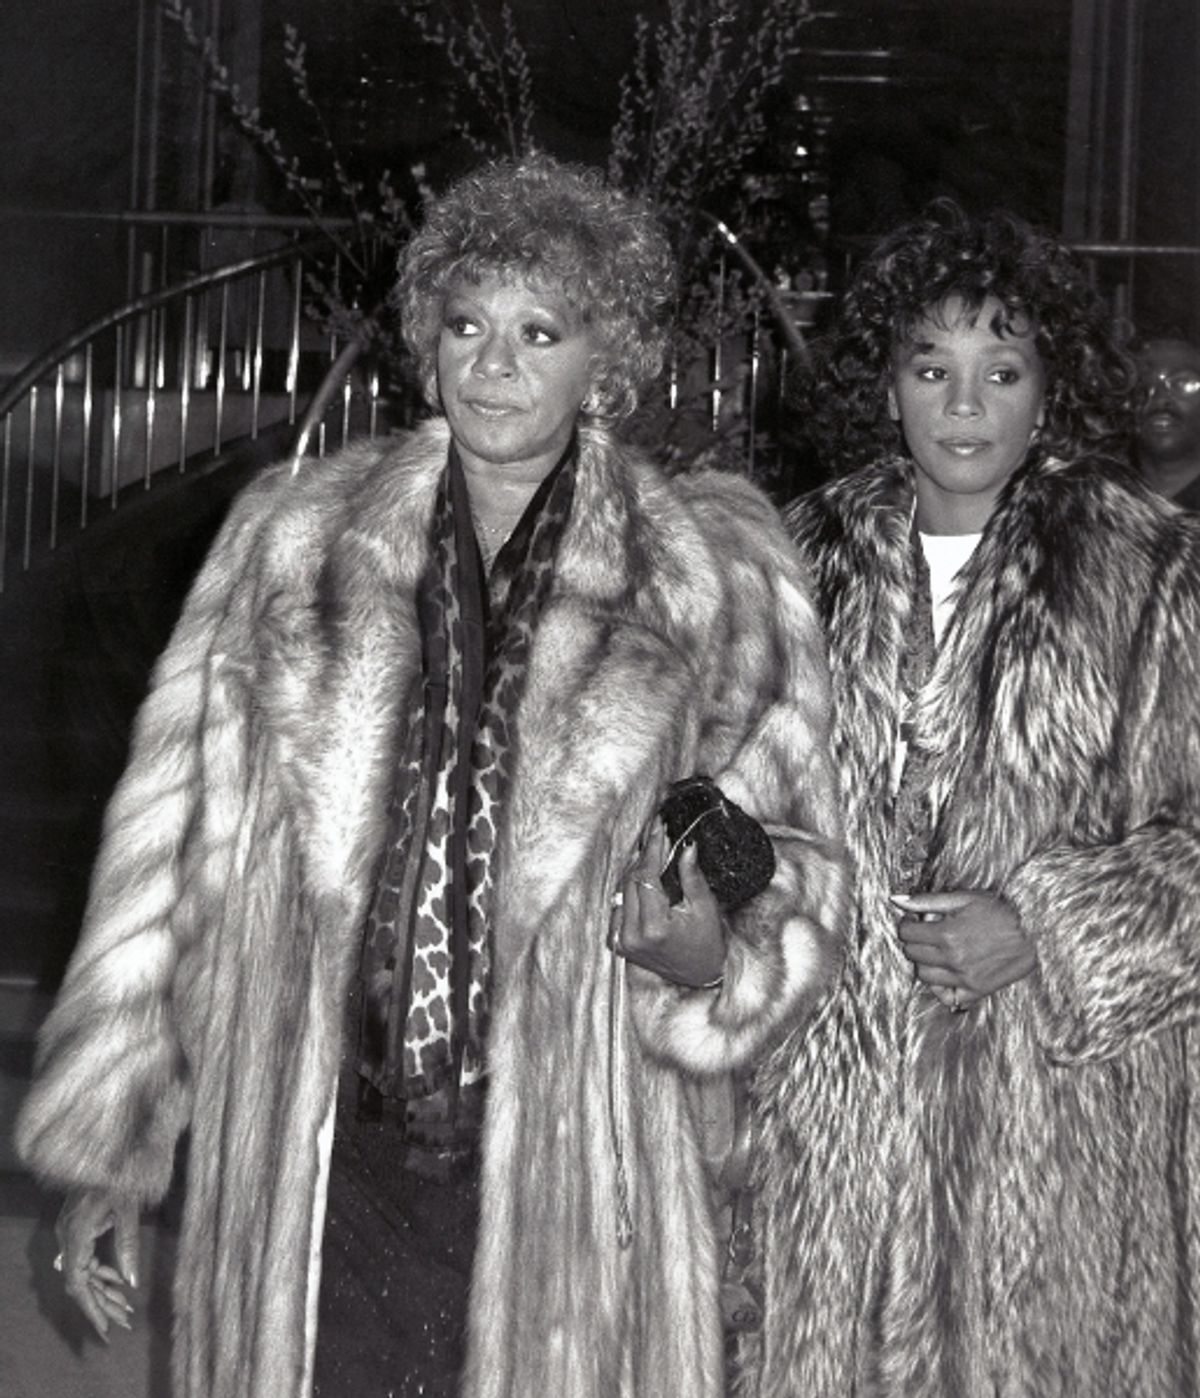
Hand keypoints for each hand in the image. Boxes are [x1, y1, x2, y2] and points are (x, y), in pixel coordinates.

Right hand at [55, 1188, 138, 1339]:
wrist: (113, 1146)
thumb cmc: (123, 1174)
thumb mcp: (129, 1210)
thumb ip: (127, 1246)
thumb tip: (132, 1282)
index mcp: (77, 1233)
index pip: (78, 1282)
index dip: (92, 1307)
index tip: (106, 1327)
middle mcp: (66, 1235)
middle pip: (80, 1280)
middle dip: (101, 1303)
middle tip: (122, 1324)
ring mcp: (69, 1231)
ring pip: (83, 1270)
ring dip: (102, 1290)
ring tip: (124, 1310)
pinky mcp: (76, 1226)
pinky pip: (85, 1257)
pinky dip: (100, 1272)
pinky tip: (116, 1284)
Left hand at [616, 819, 726, 987]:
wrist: (699, 975)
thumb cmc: (707, 944)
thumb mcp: (704, 908)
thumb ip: (691, 877)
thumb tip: (686, 846)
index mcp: (654, 927)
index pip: (646, 876)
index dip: (652, 849)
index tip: (658, 828)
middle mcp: (632, 935)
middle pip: (631, 880)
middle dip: (645, 856)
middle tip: (657, 836)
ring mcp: (622, 941)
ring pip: (622, 891)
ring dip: (636, 871)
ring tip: (652, 854)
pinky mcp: (618, 943)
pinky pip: (618, 906)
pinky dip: (630, 890)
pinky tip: (643, 879)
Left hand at [891, 888, 1035, 1010]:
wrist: (1034, 933)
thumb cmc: (999, 912)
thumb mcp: (963, 898)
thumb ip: (926, 901)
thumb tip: (895, 900)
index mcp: (947, 934)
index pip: (906, 934)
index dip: (907, 924)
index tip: (915, 920)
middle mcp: (952, 959)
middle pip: (912, 954)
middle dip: (914, 941)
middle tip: (926, 933)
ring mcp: (963, 978)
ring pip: (924, 975)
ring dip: (924, 962)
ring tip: (937, 950)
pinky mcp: (975, 991)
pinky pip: (945, 997)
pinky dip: (940, 987)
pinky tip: (946, 972)